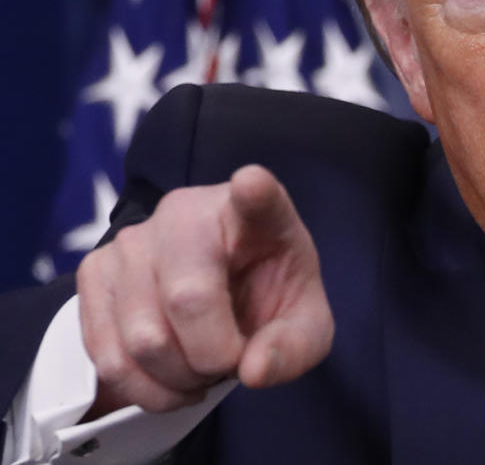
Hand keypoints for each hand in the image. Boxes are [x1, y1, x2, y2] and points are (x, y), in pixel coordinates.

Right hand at [76, 165, 333, 416]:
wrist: (219, 293)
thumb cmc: (267, 298)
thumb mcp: (304, 325)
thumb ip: (294, 347)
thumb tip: (253, 370)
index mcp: (254, 213)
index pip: (256, 195)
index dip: (254, 191)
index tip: (253, 184)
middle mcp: (186, 212)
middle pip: (187, 298)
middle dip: (212, 358)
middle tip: (229, 362)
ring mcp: (132, 239)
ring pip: (143, 338)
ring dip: (178, 379)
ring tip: (201, 369)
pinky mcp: (94, 271)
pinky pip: (108, 355)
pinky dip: (144, 388)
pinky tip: (170, 378)